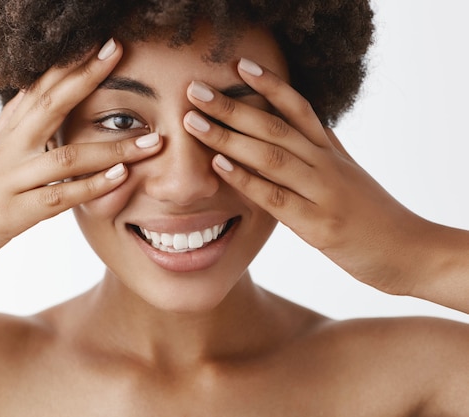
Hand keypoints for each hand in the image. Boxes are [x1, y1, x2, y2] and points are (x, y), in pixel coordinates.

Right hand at [0, 39, 161, 274]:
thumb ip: (21, 127)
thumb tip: (46, 101)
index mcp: (7, 130)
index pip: (40, 86)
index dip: (70, 62)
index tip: (101, 41)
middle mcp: (9, 147)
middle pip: (52, 103)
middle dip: (87, 77)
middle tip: (119, 52)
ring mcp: (11, 179)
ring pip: (67, 157)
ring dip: (113, 149)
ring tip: (152, 141)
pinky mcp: (13, 213)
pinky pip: (58, 198)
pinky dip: (91, 188)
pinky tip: (120, 179)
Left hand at [183, 58, 429, 295]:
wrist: (411, 251)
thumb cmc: (373, 215)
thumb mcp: (349, 175)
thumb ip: (323, 152)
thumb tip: (301, 128)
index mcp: (331, 152)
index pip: (299, 107)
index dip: (269, 84)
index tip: (238, 66)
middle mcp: (327, 165)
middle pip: (275, 126)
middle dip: (232, 106)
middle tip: (195, 90)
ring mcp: (324, 193)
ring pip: (271, 156)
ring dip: (228, 137)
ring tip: (193, 122)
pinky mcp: (319, 225)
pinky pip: (276, 198)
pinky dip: (246, 179)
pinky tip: (219, 165)